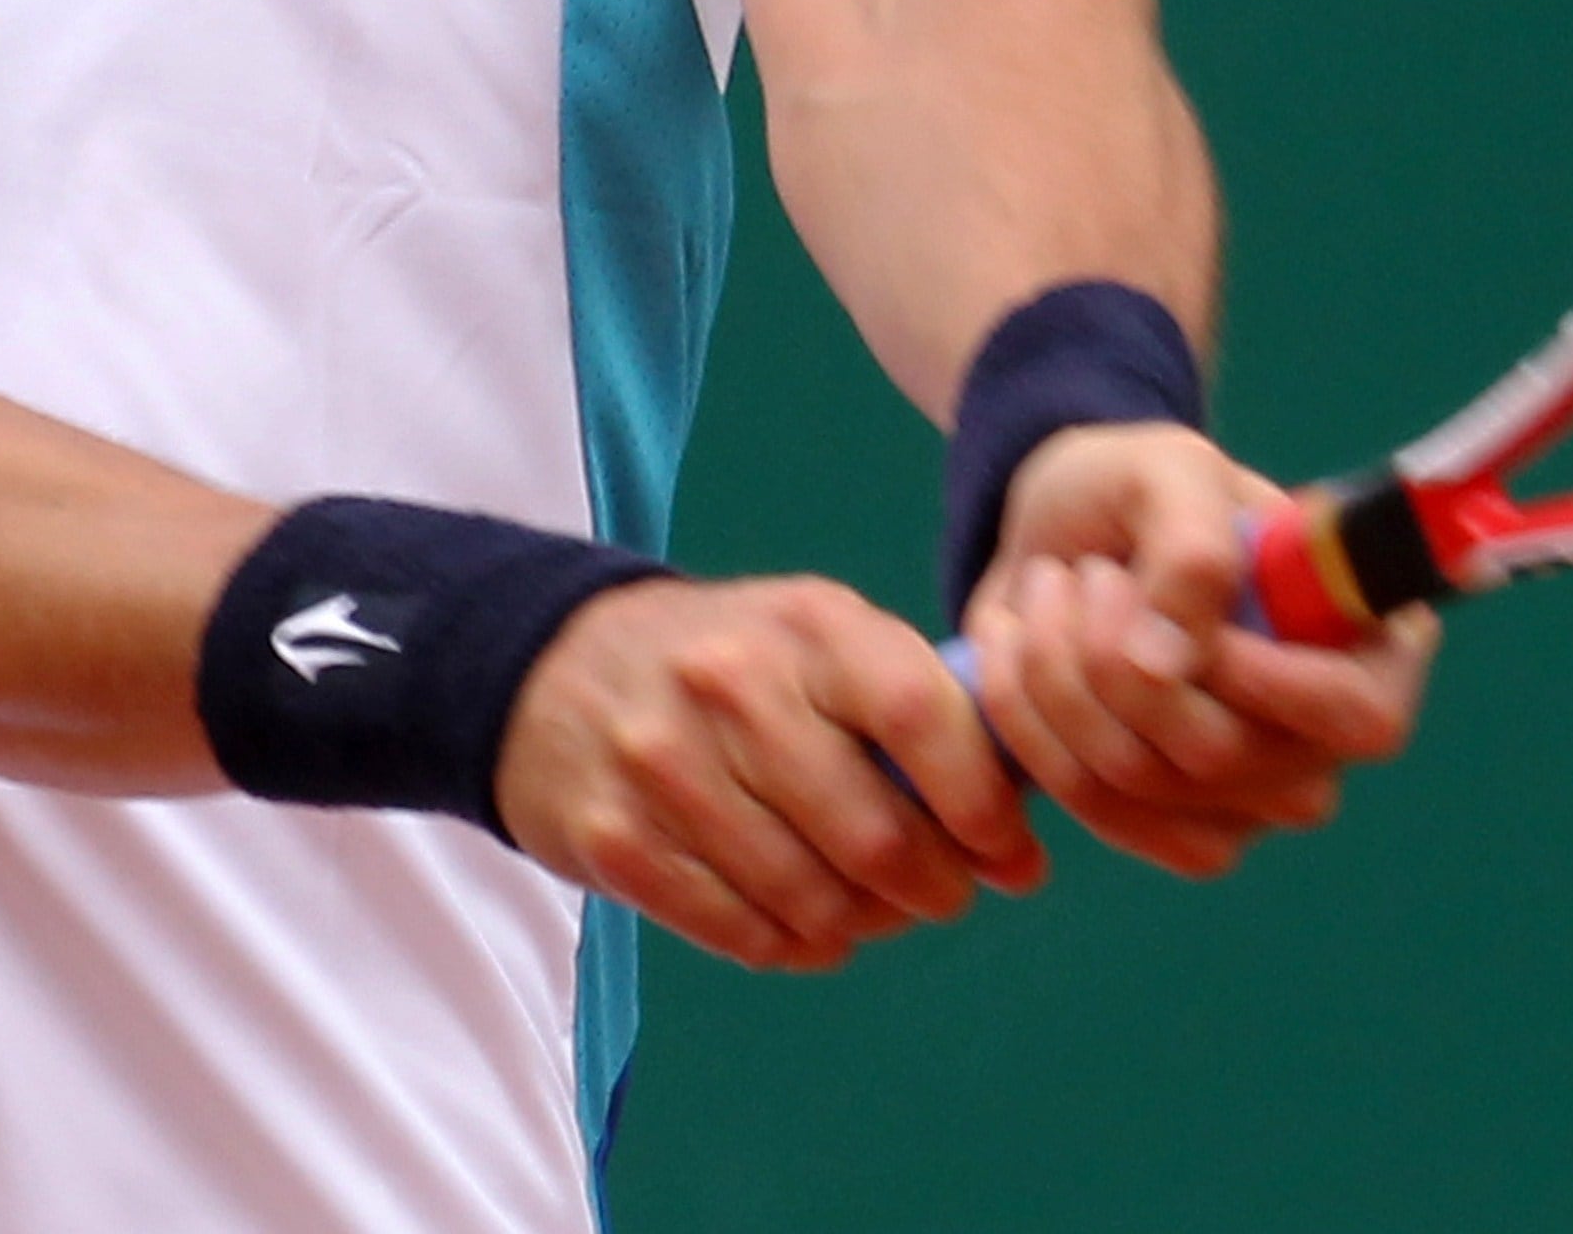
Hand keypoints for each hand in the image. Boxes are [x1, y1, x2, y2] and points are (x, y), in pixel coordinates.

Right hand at [497, 575, 1045, 969]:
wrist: (556, 667)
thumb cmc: (731, 666)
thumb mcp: (819, 641)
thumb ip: (913, 708)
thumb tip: (1015, 820)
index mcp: (809, 626)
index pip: (924, 719)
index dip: (982, 804)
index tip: (1011, 852)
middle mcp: (734, 687)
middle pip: (873, 833)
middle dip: (936, 887)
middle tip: (948, 895)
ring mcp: (664, 765)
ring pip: (810, 896)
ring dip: (865, 924)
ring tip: (877, 912)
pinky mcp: (614, 840)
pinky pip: (738, 932)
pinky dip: (794, 947)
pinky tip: (812, 930)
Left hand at [959, 422, 1437, 877]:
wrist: (1064, 534)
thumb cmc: (1142, 489)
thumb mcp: (1169, 471)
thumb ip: (1189, 549)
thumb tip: (1166, 666)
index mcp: (1365, 642)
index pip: (1362, 713)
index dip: (1272, 685)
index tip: (1194, 624)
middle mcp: (1318, 737)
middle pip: (1223, 759)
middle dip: (1115, 659)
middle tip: (1086, 571)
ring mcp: (1246, 797)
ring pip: (1138, 788)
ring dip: (1057, 680)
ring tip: (1050, 591)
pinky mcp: (1167, 826)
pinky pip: (1092, 810)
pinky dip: (1029, 727)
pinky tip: (1019, 654)